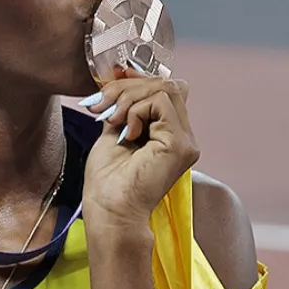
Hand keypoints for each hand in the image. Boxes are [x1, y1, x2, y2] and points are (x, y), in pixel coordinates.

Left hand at [80, 65, 198, 227]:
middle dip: (127, 86)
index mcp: (169, 134)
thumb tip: (120, 76)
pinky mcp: (180, 145)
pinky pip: (160, 103)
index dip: (139, 79)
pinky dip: (136, 110)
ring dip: (129, 97)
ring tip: (112, 119)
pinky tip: (126, 132)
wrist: (109, 211)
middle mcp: (183, 136)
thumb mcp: (114, 130)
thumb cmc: (108, 180)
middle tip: (102, 105)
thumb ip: (125, 106)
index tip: (112, 79)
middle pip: (165, 85)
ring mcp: (185, 141)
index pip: (166, 90)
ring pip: (164, 89)